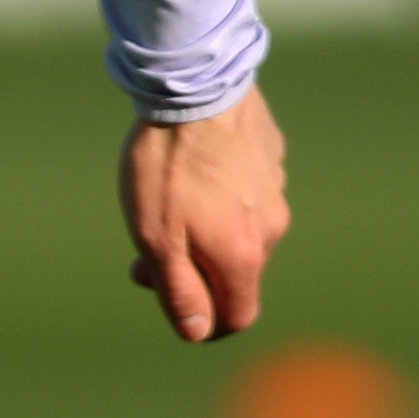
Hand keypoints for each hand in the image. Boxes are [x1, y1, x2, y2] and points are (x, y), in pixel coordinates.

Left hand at [116, 87, 289, 343]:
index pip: (238, 315)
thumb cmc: (167, 166)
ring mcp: (275, 188)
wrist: (194, 86)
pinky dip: (219, 194)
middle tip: (143, 256)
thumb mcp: (156, 239)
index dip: (206, 322)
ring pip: (240, 229)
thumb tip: (197, 331)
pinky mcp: (270, 155)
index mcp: (245, 255)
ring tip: (162, 204)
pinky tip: (189, 169)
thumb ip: (179, 290)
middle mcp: (272, 227)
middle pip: (236, 272)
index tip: (172, 306)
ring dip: (206, 231)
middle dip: (194, 272)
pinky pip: (245, 190)